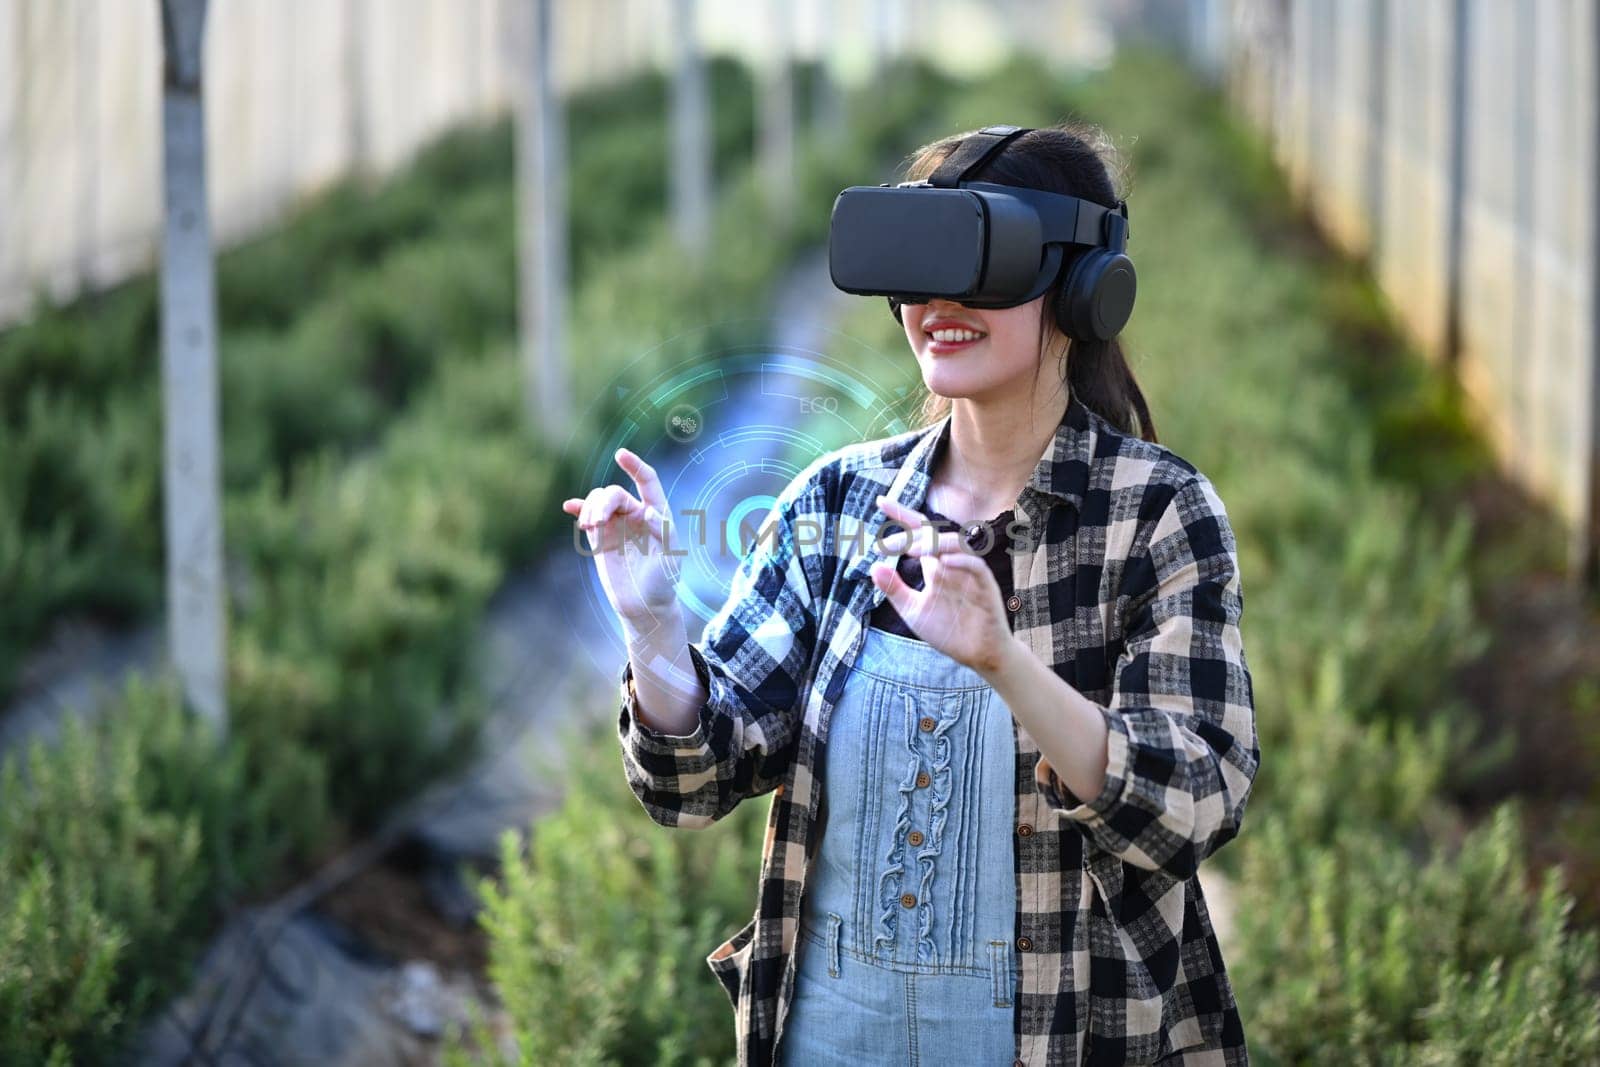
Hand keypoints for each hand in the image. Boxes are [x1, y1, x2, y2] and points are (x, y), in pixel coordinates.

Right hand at [563, 447, 683, 631]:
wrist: (644, 605)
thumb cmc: (663, 581)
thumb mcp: (670, 558)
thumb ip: (662, 532)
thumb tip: (648, 511)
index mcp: (656, 514)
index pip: (647, 481)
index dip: (635, 466)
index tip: (621, 455)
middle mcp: (635, 514)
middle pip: (614, 494)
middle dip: (603, 503)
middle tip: (596, 522)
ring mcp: (616, 525)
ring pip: (598, 501)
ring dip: (591, 507)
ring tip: (589, 526)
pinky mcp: (601, 538)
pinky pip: (588, 516)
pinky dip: (579, 508)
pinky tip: (569, 507)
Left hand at [870, 495, 1015, 678]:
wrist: (979, 655)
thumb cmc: (949, 631)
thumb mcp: (913, 610)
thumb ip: (894, 589)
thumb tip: (873, 566)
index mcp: (935, 564)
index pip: (919, 532)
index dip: (902, 515)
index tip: (880, 502)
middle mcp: (952, 563)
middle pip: (934, 534)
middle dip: (909, 536)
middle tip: (885, 546)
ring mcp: (969, 573)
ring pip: (957, 544)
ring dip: (934, 543)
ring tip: (911, 550)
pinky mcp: (986, 586)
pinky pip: (976, 567)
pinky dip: (960, 561)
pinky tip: (941, 562)